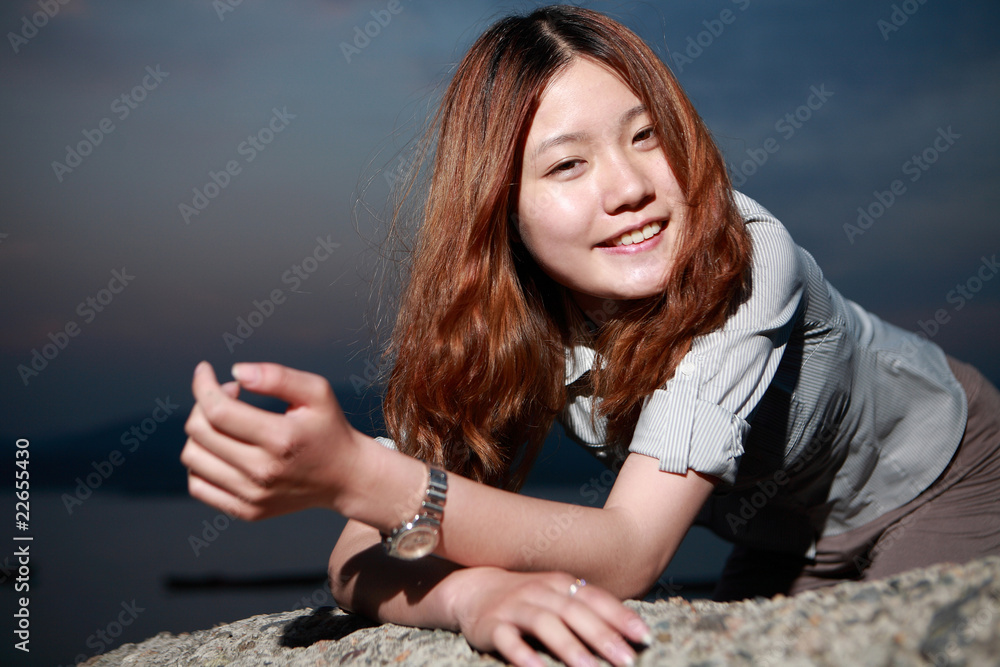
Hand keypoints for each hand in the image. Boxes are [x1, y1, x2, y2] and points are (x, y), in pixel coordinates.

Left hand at [181, 361, 361, 519]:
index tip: (205, 370)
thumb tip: (236, 373)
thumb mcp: (317, 392)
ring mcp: (253, 495)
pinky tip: (221, 448)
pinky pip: (198, 486)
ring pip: (193, 458)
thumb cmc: (329, 428)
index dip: (203, 386)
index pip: (218, 411)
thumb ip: (278, 376)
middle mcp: (263, 471)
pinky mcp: (247, 511)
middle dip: (203, 403)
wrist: (346, 478)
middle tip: (228, 395)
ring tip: (224, 422)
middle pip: (199, 432)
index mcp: (281, 438)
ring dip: (199, 432)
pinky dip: (201, 462)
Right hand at [448, 567, 650, 666]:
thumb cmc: (526, 598)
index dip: (620, 617)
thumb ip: (586, 608)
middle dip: (603, 636)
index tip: (644, 637)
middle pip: (575, 612)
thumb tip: (628, 632)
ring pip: (545, 624)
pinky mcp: (492, 626)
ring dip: (570, 647)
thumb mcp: (556, 596)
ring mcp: (515, 607)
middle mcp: (540, 592)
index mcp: (560, 583)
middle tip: (627, 660)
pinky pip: (509, 641)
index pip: (595, 599)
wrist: (472, 590)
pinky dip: (524, 656)